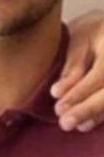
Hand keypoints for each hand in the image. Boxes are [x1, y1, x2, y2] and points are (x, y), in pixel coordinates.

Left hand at [52, 9, 103, 131]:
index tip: (59, 106)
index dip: (80, 92)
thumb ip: (73, 65)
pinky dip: (102, 114)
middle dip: (88, 109)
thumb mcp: (80, 38)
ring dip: (95, 114)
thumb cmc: (94, 31)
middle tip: (65, 123)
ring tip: (76, 125)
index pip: (101, 75)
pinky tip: (87, 123)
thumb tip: (58, 93)